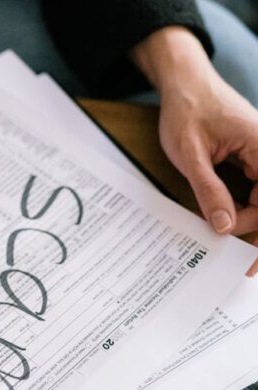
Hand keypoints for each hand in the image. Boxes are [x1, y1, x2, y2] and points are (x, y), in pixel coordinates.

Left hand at [132, 27, 257, 238]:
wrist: (185, 85)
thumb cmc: (187, 111)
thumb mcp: (190, 155)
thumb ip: (209, 190)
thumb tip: (224, 226)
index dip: (255, 224)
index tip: (232, 242)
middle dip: (257, 228)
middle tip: (240, 257)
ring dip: (250, 218)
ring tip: (230, 238)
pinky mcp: (254, 158)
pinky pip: (256, 188)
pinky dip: (245, 206)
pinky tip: (228, 218)